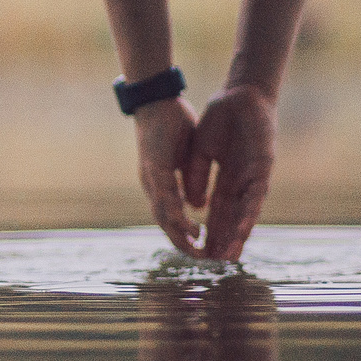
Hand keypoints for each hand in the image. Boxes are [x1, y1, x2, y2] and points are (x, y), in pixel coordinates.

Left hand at [132, 97, 200, 255]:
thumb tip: (196, 204)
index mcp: (164, 184)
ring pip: (163, 213)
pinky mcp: (153, 164)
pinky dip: (173, 211)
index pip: (176, 216)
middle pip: (168, 222)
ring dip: (179, 233)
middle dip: (186, 243)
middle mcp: (154, 185)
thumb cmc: (172, 125)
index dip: (192, 235)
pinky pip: (163, 193)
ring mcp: (151, 176)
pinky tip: (186, 223)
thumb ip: (192, 179)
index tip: (210, 252)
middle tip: (206, 261)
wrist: (156, 100)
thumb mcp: (189, 156)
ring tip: (197, 250)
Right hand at [184, 85, 276, 260]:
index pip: (219, 211)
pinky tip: (243, 227)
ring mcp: (254, 175)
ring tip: (232, 254)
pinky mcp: (264, 166)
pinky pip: (258, 193)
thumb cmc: (219, 120)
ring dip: (239, 232)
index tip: (202, 251)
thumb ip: (197, 177)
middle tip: (219, 264)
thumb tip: (194, 205)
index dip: (211, 230)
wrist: (238, 96)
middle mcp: (242, 181)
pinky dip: (250, 211)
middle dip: (226, 240)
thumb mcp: (198, 152)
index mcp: (226, 178)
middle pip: (234, 216)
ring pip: (247, 210)